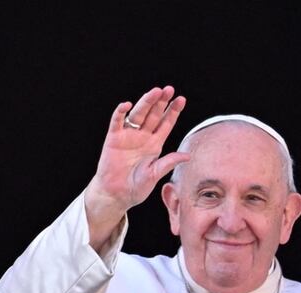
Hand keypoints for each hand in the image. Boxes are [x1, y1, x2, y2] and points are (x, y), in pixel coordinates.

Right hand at [85, 86, 188, 247]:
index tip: (181, 99)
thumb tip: (187, 156)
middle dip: (161, 102)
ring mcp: (128, 136)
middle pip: (153, 115)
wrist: (116, 195)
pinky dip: (120, 113)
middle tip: (169, 89)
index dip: (173, 111)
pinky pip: (117, 122)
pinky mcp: (113, 139)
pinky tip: (126, 105)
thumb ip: (168, 163)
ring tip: (155, 92)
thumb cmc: (136, 187)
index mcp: (155, 144)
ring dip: (146, 102)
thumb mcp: (155, 175)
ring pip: (138, 115)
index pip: (166, 124)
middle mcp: (143, 137)